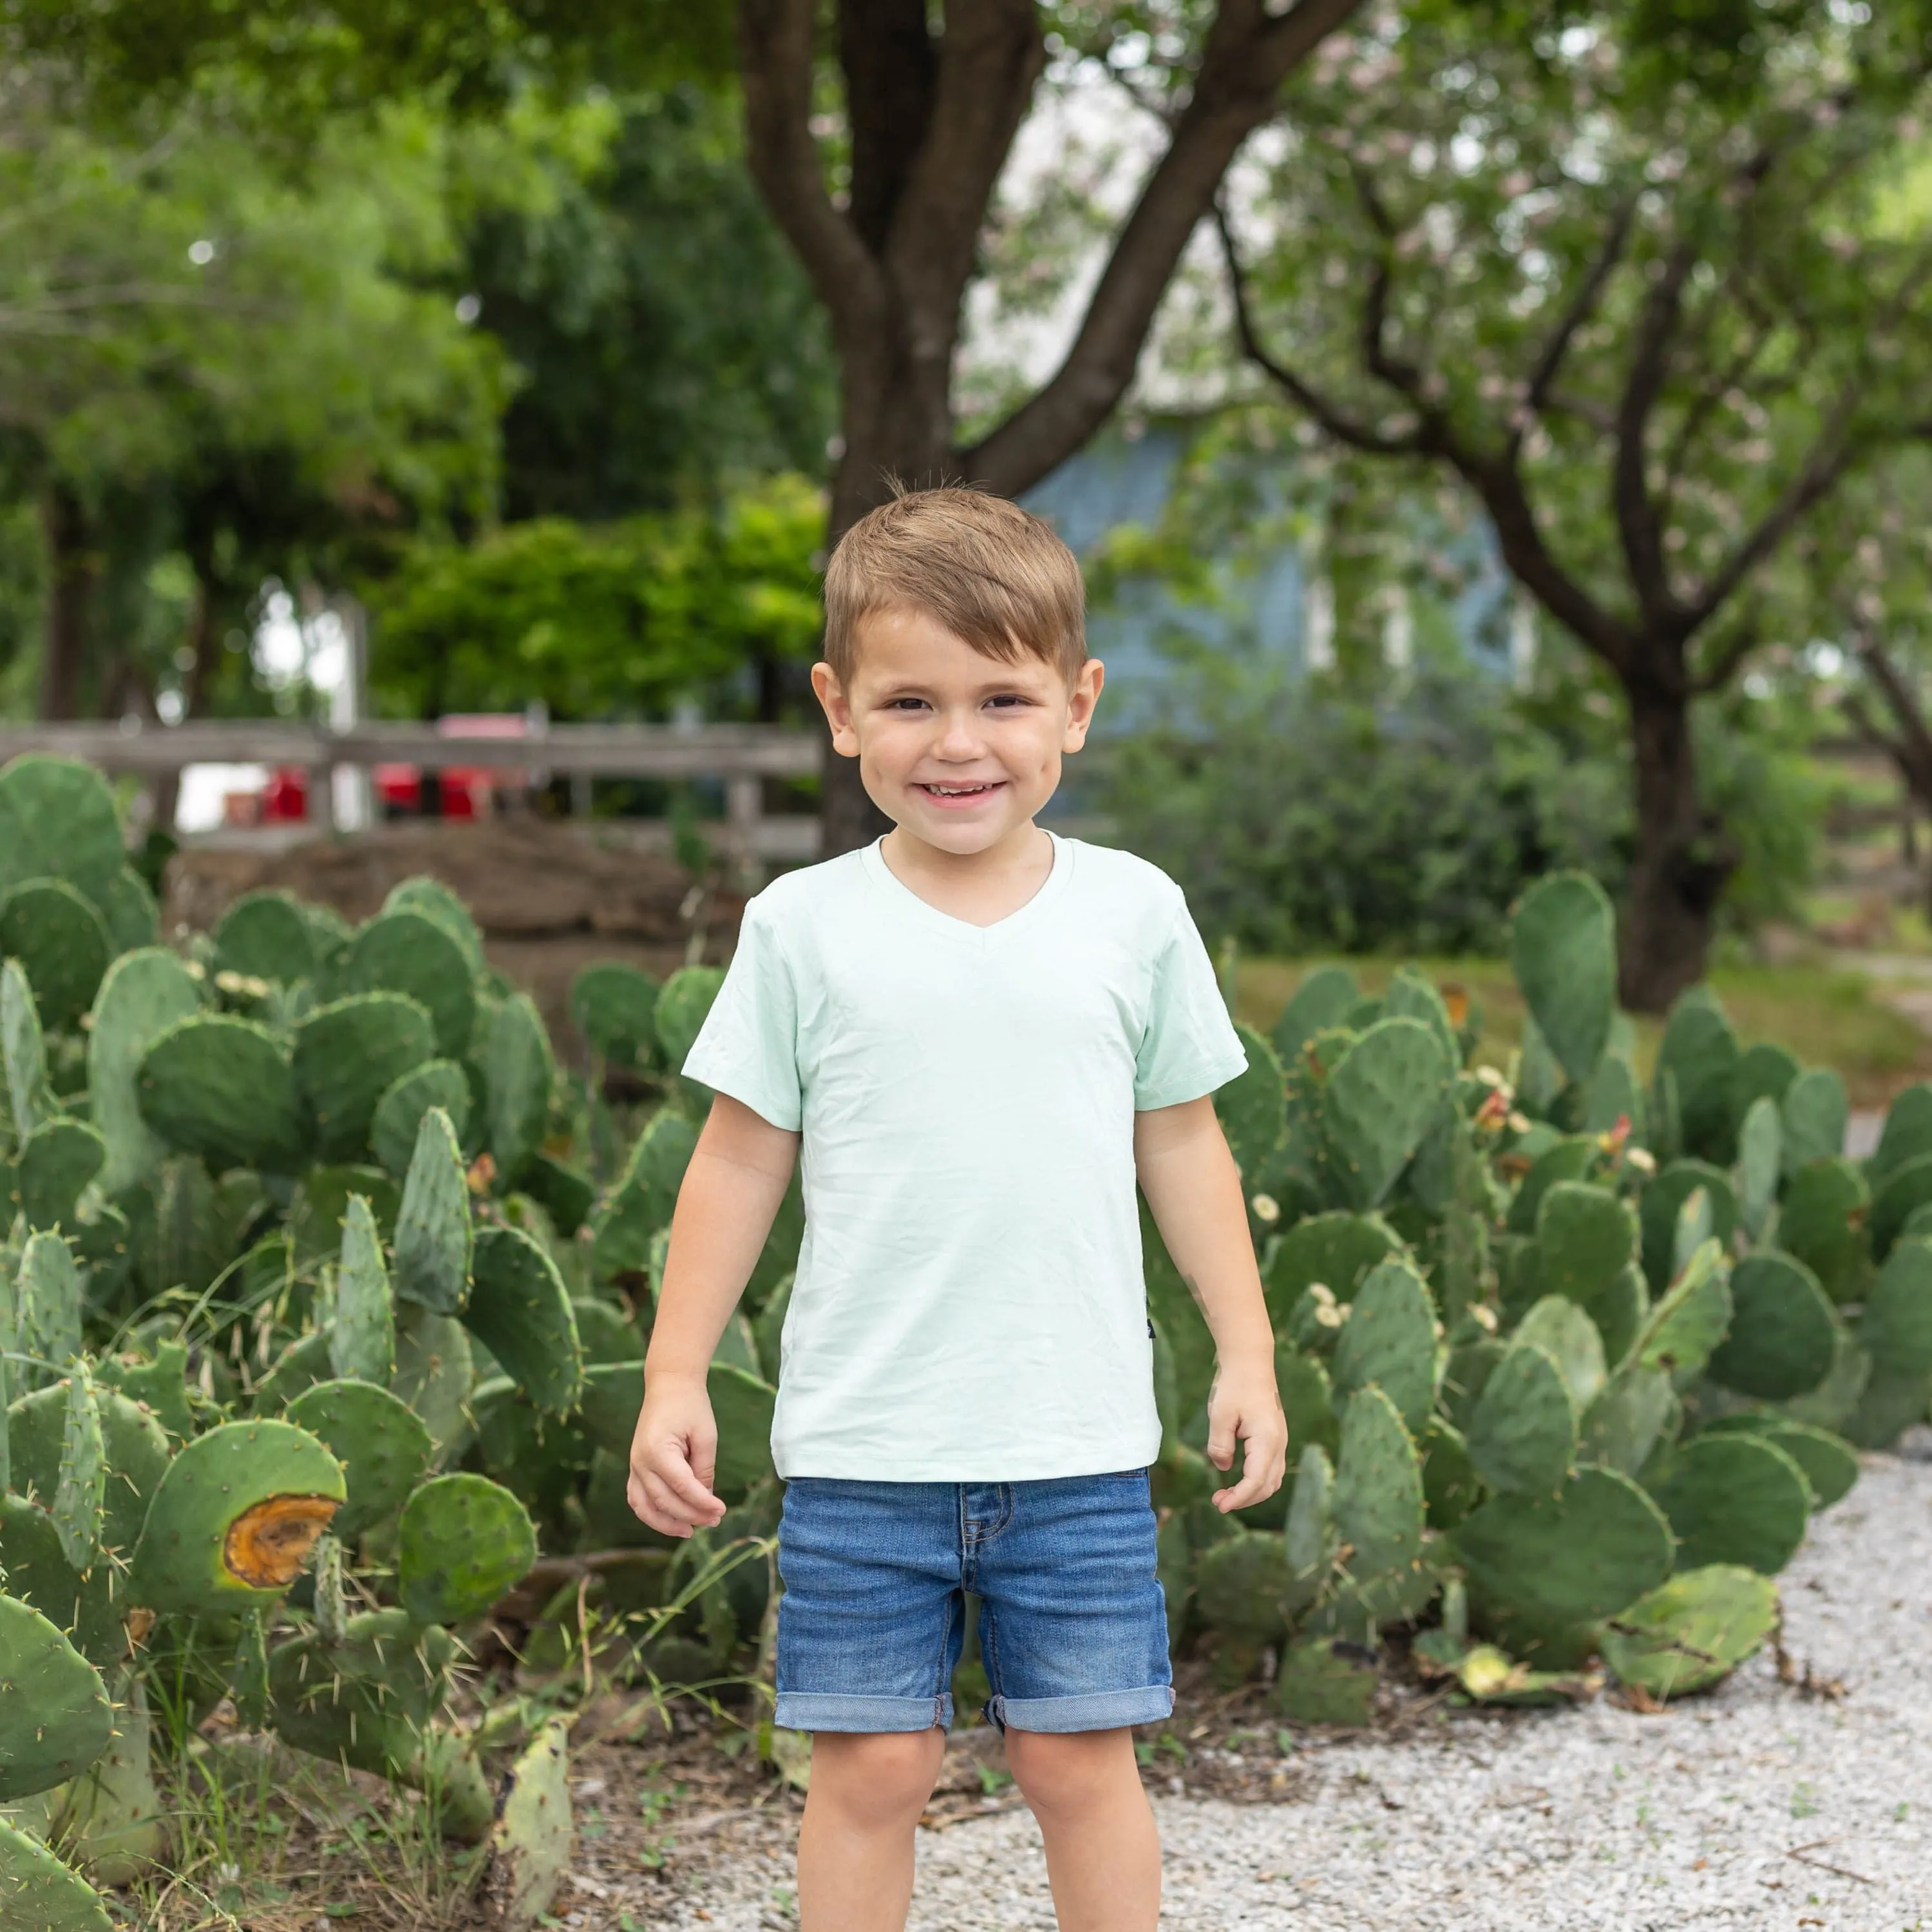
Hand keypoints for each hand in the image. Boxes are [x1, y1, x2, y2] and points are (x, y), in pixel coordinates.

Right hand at [627, 1372, 727, 1537]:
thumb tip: (706, 1500)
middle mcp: (640, 1461)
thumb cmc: (690, 1406)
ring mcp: (634, 1466)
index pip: (682, 1487)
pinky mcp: (635, 1467)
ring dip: (667, 1523)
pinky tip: (670, 1521)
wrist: (669, 1385)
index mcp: (658, 1450)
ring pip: (645, 1507)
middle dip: (691, 1515)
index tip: (722, 1511)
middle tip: (715, 1520)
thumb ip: (704, 1469)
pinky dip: (651, 1514)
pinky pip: (637, 1498)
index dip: (703, 1503)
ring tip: (690, 1531)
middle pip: (665, 1501)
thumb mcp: (705, 1435)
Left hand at [1205, 1358, 1287, 1513]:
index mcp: (1267, 1441)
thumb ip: (1220, 1446)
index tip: (1220, 1505)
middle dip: (1244, 1499)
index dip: (1238, 1498)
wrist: (1250, 1361)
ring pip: (1272, 1479)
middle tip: (1218, 1501)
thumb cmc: (1234, 1385)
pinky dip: (1257, 1480)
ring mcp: (1279, 1441)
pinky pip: (1270, 1468)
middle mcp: (1278, 1444)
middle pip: (1267, 1486)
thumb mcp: (1220, 1416)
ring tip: (1226, 1494)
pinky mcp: (1274, 1437)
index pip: (1255, 1482)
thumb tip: (1224, 1467)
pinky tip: (1238, 1478)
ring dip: (1251, 1491)